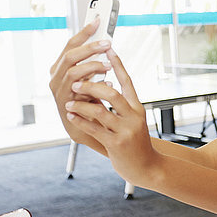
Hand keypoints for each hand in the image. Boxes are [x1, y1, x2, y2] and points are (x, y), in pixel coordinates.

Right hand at [49, 18, 112, 150]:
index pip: (71, 45)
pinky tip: (107, 83)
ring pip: (73, 71)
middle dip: (90, 47)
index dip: (84, 32)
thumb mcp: (92, 78)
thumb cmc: (90, 101)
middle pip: (70, 55)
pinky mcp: (65, 103)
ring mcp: (59, 90)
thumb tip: (106, 43)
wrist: (88, 128)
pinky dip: (94, 84)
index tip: (98, 21)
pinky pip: (78, 89)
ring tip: (108, 66)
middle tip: (107, 43)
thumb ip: (94, 63)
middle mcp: (57, 76)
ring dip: (93, 66)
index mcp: (62, 67)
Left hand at [63, 48, 156, 184]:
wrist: (146, 167)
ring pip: (101, 111)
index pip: (128, 81)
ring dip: (82, 105)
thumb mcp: (132, 120)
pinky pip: (95, 129)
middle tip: (76, 82)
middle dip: (91, 86)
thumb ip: (120, 105)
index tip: (108, 49)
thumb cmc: (135, 142)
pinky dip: (81, 121)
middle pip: (112, 94)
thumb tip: (101, 86)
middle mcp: (134, 116)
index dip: (118, 65)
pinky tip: (72, 116)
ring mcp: (126, 131)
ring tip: (69, 102)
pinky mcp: (117, 144)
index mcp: (137, 107)